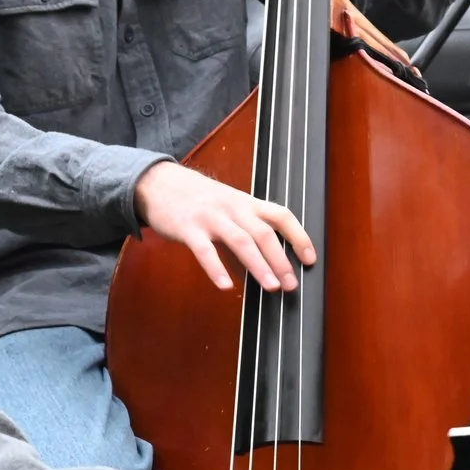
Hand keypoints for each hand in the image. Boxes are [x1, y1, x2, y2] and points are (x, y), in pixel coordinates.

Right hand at [134, 161, 317, 291]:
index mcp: (246, 203)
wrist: (158, 182)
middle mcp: (233, 208)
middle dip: (281, 260)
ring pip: (240, 240)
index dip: (299, 237)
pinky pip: (204, 250)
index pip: (281, 215)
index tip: (310, 259)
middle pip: (264, 233)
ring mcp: (210, 217)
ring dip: (259, 265)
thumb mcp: (229, 204)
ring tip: (271, 287)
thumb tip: (271, 259)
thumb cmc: (198, 198)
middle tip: (291, 284)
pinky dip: (216, 269)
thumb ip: (249, 226)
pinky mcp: (187, 227)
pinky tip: (225, 287)